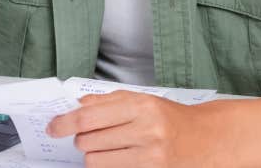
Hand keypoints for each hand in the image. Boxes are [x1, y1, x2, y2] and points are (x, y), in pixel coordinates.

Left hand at [47, 91, 226, 167]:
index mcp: (140, 106)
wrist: (207, 138)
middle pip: (88, 141)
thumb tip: (76, 105)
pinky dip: (108, 165)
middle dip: (82, 140)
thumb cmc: (172, 118)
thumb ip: (107, 101)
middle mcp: (146, 130)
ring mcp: (150, 155)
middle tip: (90, 136)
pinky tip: (117, 157)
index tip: (53, 127)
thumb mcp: (142, 99)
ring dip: (93, 155)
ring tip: (107, 147)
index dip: (64, 123)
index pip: (88, 117)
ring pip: (96, 161)